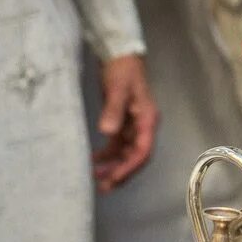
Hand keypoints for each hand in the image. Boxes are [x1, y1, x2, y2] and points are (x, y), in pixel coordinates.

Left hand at [93, 55, 158, 192]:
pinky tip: (94, 160)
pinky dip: (107, 154)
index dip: (129, 168)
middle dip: (121, 173)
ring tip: (95, 178)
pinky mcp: (123, 122)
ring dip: (113, 166)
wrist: (120, 54)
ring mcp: (133, 125)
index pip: (142, 151)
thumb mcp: (117, 89)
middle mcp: (143, 126)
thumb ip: (113, 110)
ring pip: (126, 153)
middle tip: (104, 187)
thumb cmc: (122, 70)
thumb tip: (107, 132)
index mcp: (148, 120)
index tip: (114, 179)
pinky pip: (117, 144)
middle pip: (136, 157)